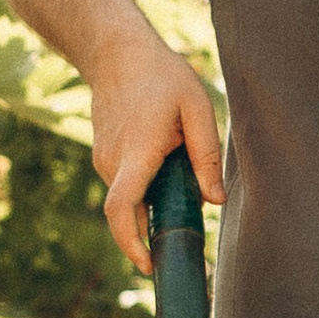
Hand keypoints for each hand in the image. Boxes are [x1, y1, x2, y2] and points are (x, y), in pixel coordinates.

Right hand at [90, 27, 223, 275]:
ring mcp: (103, 159)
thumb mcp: (197, 107)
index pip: (121, 209)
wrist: (115, 52)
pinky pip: (125, 184)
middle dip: (155, 227)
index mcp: (137, 152)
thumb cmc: (161, 76)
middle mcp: (113, 161)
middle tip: (186, 227)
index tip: (149, 264)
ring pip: (130, 198)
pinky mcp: (102, 156)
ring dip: (153, 200)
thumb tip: (216, 200)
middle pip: (131, 212)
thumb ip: (207, 155)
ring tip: (178, 169)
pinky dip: (144, 187)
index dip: (131, 244)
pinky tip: (163, 159)